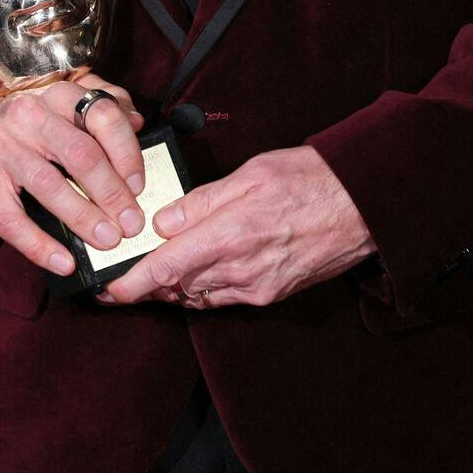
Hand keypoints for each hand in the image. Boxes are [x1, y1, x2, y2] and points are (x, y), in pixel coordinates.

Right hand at [0, 72, 146, 276]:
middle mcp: (28, 115)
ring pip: (49, 185)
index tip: (139, 185)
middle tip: (132, 223)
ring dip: (83, 217)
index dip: (127, 152)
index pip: (102, 114)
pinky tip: (63, 262)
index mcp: (57, 95)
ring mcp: (1, 146)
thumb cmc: (31, 127)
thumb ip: (106, 109)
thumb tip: (138, 124)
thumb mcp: (67, 107)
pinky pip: (11, 219)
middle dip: (112, 193)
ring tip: (107, 240)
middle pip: (80, 154)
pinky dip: (39, 245)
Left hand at [101, 146, 376, 308]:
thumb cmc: (311, 180)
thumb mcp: (250, 174)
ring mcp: (258, 288)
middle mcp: (242, 271)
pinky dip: (203, 288)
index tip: (107, 291)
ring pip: (199, 296)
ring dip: (175, 287)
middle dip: (148, 284)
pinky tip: (197, 273)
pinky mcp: (272, 294)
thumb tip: (164, 224)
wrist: (365, 206)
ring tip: (156, 272)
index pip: (165, 269)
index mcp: (231, 236)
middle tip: (123, 276)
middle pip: (177, 288)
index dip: (131, 285)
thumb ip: (202, 202)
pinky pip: (224, 298)